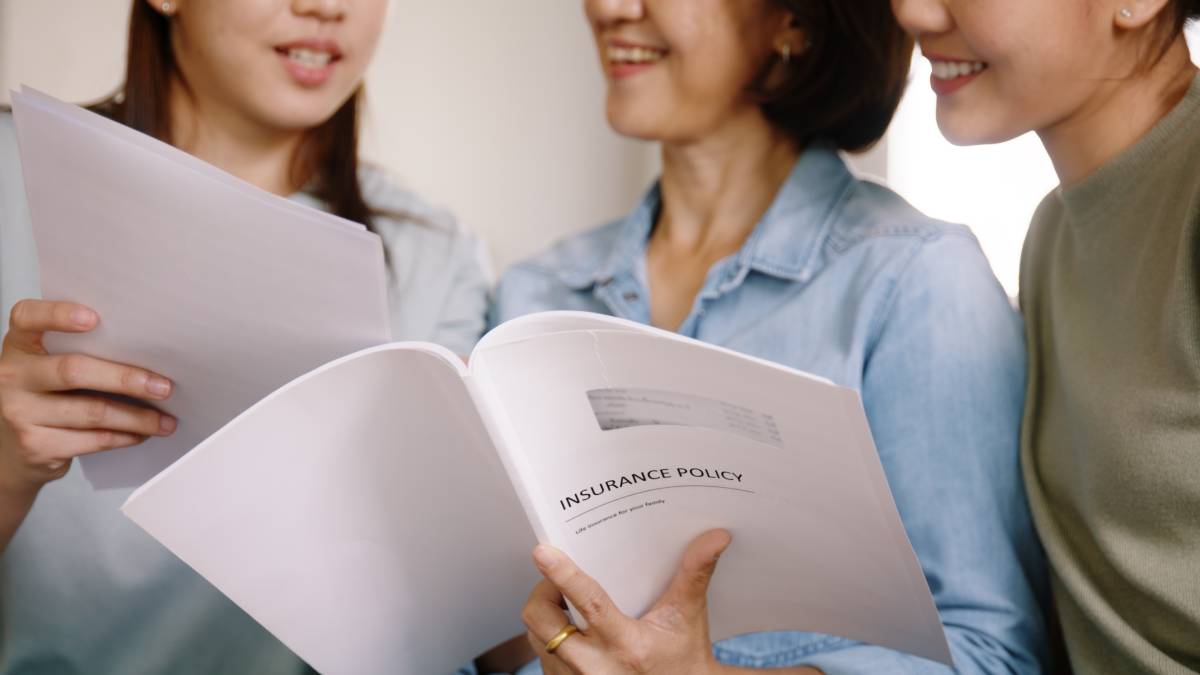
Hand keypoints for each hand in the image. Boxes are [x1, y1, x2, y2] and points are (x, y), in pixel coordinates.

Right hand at [0, 300, 175, 493]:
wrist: (8, 451)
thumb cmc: (41, 398)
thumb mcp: (46, 367)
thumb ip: (77, 351)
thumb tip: (146, 352)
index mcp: (19, 346)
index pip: (27, 318)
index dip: (58, 315)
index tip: (94, 318)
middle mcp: (12, 376)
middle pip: (74, 371)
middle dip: (127, 379)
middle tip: (163, 387)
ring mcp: (20, 413)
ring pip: (93, 412)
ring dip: (138, 417)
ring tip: (164, 419)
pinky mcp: (35, 446)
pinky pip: (93, 440)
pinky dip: (125, 436)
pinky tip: (141, 433)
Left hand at [521, 529, 731, 674]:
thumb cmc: (683, 659)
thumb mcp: (688, 617)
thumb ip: (695, 574)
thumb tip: (716, 537)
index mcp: (627, 645)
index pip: (589, 604)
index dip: (563, 576)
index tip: (543, 552)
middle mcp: (596, 668)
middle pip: (543, 622)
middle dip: (543, 593)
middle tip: (557, 580)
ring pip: (537, 637)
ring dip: (546, 615)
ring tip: (566, 603)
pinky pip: (541, 655)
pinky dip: (549, 637)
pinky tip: (570, 630)